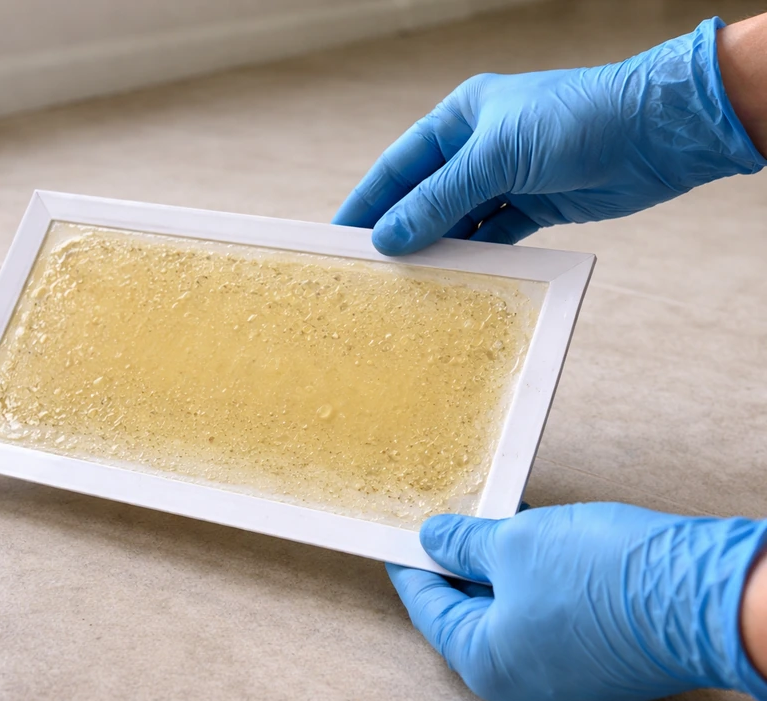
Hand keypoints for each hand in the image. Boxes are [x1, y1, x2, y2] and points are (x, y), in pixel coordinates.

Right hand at [333, 18, 764, 252]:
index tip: (338, 235)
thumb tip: (388, 238)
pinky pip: (494, 236)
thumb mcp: (495, 157)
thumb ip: (439, 200)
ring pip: (458, 221)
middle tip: (368, 271)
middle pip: (425, 196)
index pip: (399, 166)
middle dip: (400, 230)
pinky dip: (477, 256)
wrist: (658, 132)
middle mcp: (479, 148)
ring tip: (408, 284)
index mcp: (460, 119)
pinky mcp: (538, 206)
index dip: (368, 200)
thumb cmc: (575, 121)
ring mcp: (509, 178)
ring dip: (438, 249)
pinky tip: (458, 278)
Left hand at [388, 504, 766, 700]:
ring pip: (513, 613)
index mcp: (487, 664)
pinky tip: (535, 538)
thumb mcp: (514, 543)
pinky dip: (535, 581)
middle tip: (446, 522)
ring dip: (500, 567)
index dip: (413, 566)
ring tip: (491, 520)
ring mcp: (566, 677)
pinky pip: (549, 618)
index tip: (400, 541)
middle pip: (471, 614)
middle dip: (459, 564)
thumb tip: (436, 538)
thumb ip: (464, 543)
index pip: (430, 609)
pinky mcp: (601, 660)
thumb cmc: (604, 575)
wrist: (705, 594)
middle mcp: (524, 683)